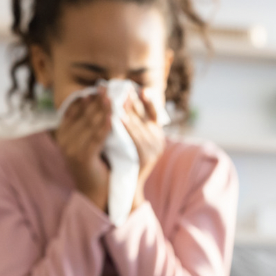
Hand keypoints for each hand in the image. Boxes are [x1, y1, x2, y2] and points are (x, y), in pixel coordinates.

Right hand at [54, 88, 112, 210]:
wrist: (97, 193)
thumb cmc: (99, 165)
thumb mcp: (92, 140)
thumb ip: (91, 123)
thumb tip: (99, 99)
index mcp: (64, 132)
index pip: (76, 109)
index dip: (89, 97)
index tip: (102, 86)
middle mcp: (64, 139)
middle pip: (83, 114)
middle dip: (98, 100)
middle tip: (110, 87)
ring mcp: (71, 148)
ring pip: (90, 124)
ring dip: (104, 109)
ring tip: (115, 97)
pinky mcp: (81, 157)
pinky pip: (96, 138)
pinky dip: (105, 127)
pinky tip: (114, 117)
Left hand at [122, 89, 166, 212]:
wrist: (125, 187)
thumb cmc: (123, 159)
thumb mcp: (129, 137)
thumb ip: (129, 121)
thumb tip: (121, 97)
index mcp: (156, 133)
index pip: (153, 111)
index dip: (147, 99)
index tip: (138, 87)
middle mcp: (158, 139)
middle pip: (145, 115)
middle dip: (131, 101)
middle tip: (118, 87)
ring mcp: (154, 150)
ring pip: (140, 126)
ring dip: (128, 111)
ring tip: (117, 99)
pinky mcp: (146, 159)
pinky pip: (136, 140)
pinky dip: (128, 128)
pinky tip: (117, 118)